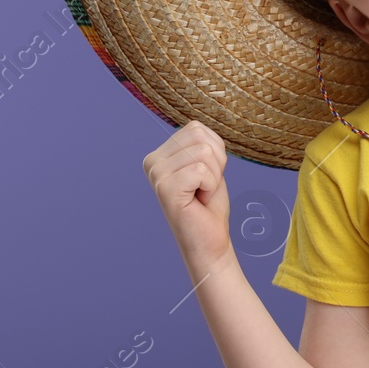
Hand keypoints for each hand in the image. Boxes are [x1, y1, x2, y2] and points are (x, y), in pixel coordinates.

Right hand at [143, 120, 234, 281]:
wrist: (209, 241)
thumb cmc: (209, 205)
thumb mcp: (208, 164)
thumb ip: (200, 143)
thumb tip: (196, 126)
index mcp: (160, 153)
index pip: (197, 128)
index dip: (214, 152)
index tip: (204, 177)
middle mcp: (152, 161)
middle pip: (200, 138)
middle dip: (216, 163)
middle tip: (204, 187)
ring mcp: (156, 174)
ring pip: (204, 152)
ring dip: (214, 176)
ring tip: (201, 193)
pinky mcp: (165, 188)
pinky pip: (203, 170)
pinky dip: (211, 186)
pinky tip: (198, 200)